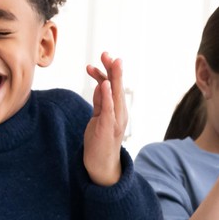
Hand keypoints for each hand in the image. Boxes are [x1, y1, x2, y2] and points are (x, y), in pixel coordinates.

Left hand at [84, 52, 127, 185]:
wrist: (101, 165)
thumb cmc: (100, 141)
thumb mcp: (98, 117)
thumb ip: (100, 102)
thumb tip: (100, 84)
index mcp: (117, 110)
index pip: (114, 86)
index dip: (110, 71)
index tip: (104, 57)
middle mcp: (120, 113)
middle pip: (117, 87)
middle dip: (113, 69)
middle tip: (107, 53)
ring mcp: (116, 121)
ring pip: (115, 95)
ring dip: (112, 77)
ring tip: (108, 62)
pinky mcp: (108, 128)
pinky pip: (108, 109)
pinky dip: (107, 96)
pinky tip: (104, 84)